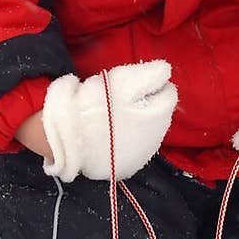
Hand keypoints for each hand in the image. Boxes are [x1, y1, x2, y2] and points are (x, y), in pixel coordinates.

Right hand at [41, 60, 178, 182]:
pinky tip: (111, 135)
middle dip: (145, 103)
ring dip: (137, 121)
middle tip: (120, 99)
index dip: (150, 83)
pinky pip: (134, 147)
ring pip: (148, 130)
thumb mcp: (125, 79)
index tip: (131, 83)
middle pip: (159, 112)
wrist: (70, 140)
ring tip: (113, 117)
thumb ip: (152, 73)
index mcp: (160, 114)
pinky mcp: (128, 167)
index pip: (168, 91)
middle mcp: (157, 137)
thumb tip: (165, 71)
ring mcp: (143, 155)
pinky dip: (127, 139)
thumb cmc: (96, 106)